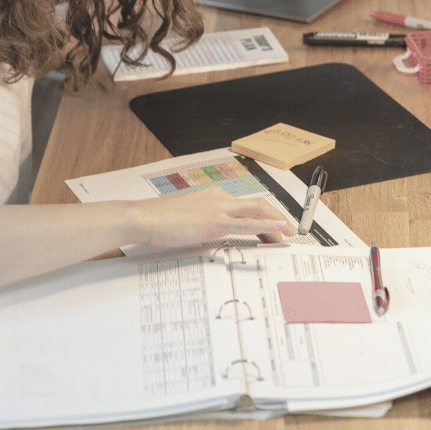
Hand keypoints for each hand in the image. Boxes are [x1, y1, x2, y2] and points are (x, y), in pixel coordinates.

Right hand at [137, 186, 293, 247]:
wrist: (142, 217)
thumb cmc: (156, 219)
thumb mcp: (182, 218)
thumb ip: (196, 222)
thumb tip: (201, 231)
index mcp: (210, 196)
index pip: (242, 204)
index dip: (260, 214)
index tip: (267, 225)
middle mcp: (218, 199)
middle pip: (256, 204)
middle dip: (275, 216)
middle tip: (286, 229)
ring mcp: (218, 209)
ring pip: (257, 210)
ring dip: (276, 222)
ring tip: (288, 233)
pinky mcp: (215, 222)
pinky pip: (248, 224)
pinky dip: (267, 225)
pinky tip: (278, 229)